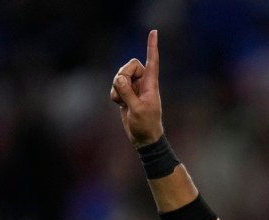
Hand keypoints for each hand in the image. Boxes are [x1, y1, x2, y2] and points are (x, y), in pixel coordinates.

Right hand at [110, 30, 163, 146]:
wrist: (144, 139)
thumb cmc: (146, 126)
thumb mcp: (137, 110)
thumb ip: (127, 93)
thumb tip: (119, 78)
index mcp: (151, 85)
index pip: (152, 62)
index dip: (152, 47)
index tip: (154, 32)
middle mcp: (143, 83)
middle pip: (130, 65)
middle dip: (123, 74)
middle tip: (124, 88)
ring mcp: (134, 88)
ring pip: (120, 75)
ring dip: (117, 87)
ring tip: (123, 102)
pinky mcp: (126, 94)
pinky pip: (115, 86)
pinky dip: (114, 94)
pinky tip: (120, 105)